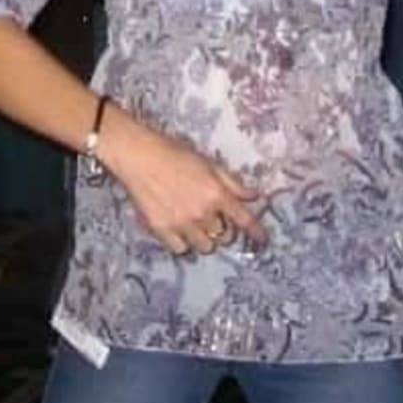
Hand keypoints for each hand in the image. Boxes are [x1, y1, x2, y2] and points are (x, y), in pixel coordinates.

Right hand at [97, 103, 267, 255]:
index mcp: (217, 193)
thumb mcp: (209, 163)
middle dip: (223, 231)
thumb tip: (253, 196)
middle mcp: (202, 212)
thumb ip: (232, 183)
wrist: (139, 156)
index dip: (256, 232)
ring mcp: (181, 223)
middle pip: (223, 237)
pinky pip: (180, 249)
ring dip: (204, 238)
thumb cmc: (175, 153)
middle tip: (214, 222)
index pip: (244, 220)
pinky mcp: (161, 229)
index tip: (263, 240)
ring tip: (195, 226)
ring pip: (204, 246)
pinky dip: (182, 243)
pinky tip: (178, 230)